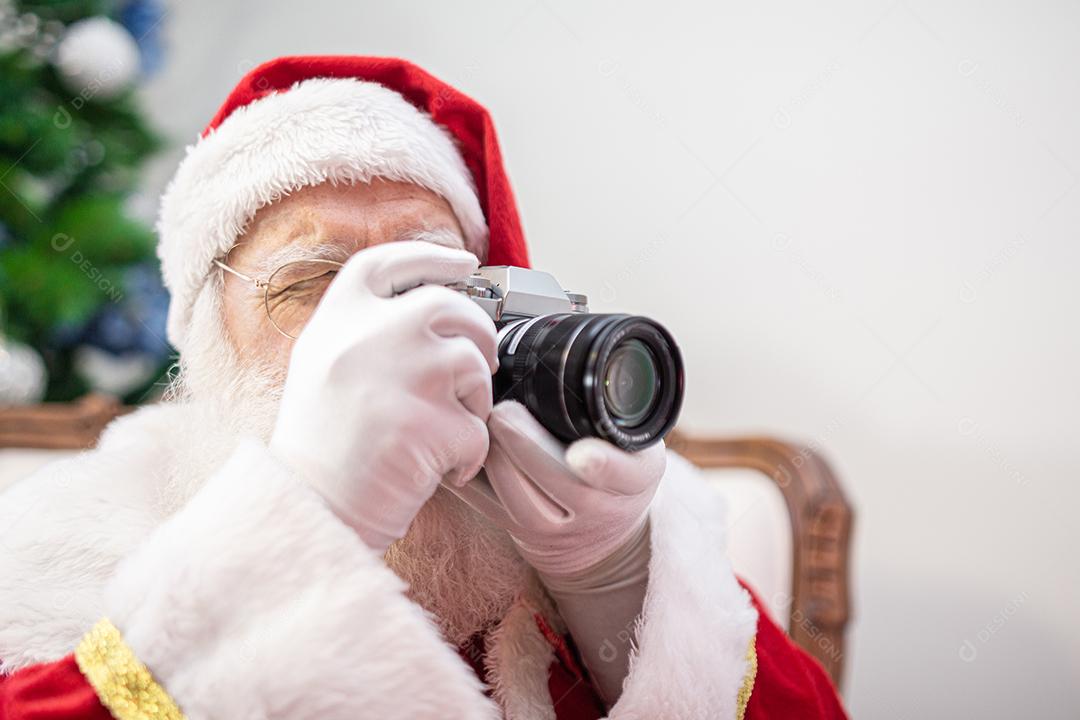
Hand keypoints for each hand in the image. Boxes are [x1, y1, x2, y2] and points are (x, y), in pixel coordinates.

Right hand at [270, 241, 497, 552]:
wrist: (310, 509)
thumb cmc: (321, 447)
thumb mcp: (322, 366)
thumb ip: (364, 330)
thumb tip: (429, 306)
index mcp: (337, 319)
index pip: (388, 262)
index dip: (431, 257)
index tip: (465, 263)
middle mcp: (369, 335)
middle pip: (450, 305)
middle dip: (477, 333)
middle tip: (477, 367)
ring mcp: (401, 375)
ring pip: (474, 364)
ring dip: (474, 399)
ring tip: (445, 430)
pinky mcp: (429, 422)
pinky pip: (478, 427)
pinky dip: (470, 453)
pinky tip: (441, 468)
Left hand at [446, 401, 665, 577]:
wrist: (599, 529)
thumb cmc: (618, 466)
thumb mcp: (639, 442)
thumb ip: (621, 413)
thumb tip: (592, 353)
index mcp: (632, 479)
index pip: (619, 475)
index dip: (600, 465)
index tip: (581, 455)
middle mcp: (594, 508)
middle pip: (552, 477)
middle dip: (521, 439)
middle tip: (501, 409)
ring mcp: (552, 526)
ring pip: (512, 490)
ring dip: (491, 450)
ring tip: (481, 418)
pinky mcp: (514, 528)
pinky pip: (482, 498)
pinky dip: (467, 466)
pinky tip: (462, 439)